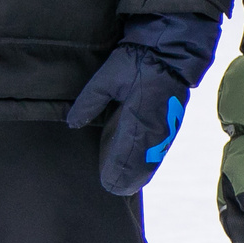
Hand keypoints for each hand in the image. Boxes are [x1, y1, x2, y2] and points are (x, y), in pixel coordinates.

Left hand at [66, 13, 220, 196]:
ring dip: (140, 174)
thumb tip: (73, 123)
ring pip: (152, 159)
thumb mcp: (107, 78)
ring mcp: (164, 129)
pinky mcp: (170, 125)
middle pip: (141, 163)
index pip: (126, 153)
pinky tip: (144, 171)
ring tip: (127, 187)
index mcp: (137, 118)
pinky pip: (160, 150)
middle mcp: (153, 129)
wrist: (170, 52)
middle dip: (128, 178)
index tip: (107, 184)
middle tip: (114, 190)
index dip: (117, 171)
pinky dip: (150, 163)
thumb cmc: (136, 62)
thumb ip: (90, 101)